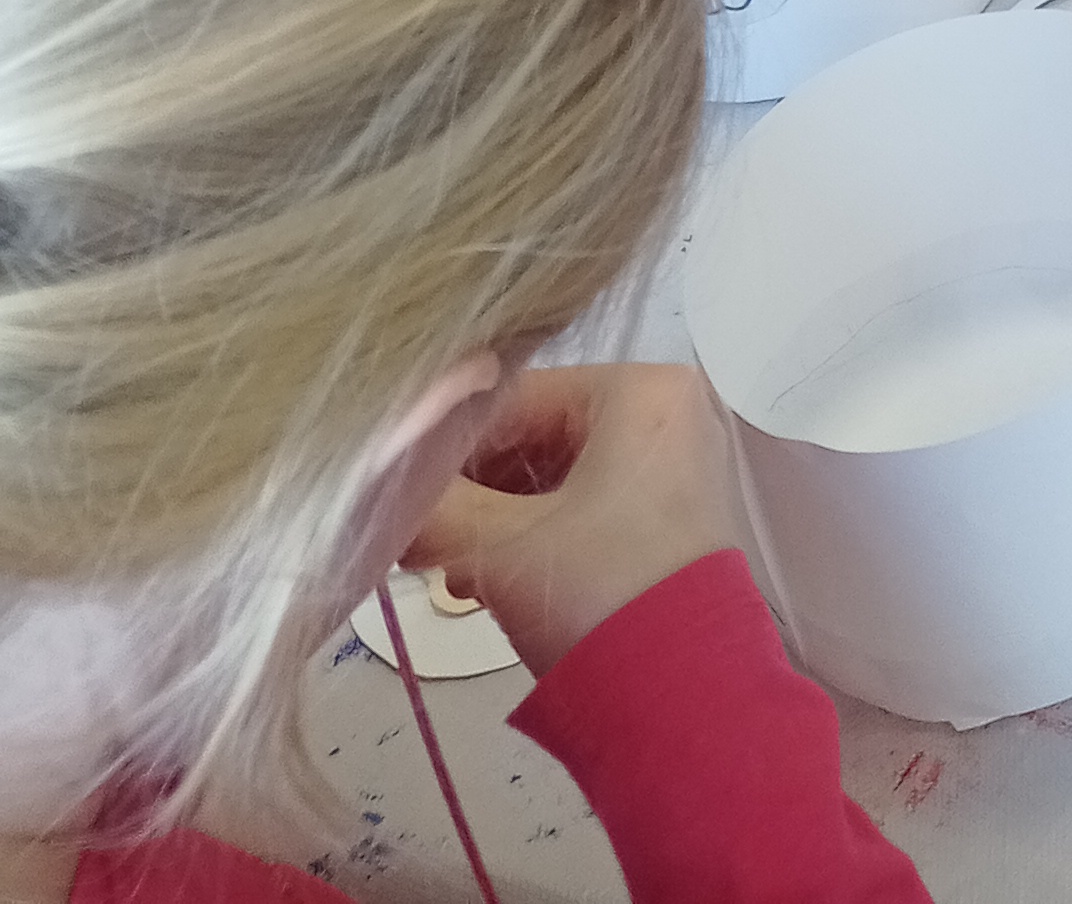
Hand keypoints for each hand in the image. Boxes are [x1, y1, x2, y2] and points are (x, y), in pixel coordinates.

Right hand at [405, 365, 739, 677]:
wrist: (683, 699)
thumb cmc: (597, 595)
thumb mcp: (502, 550)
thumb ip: (434, 511)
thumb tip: (373, 497)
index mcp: (640, 389)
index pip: (515, 398)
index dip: (443, 445)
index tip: (390, 488)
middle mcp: (664, 413)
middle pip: (535, 437)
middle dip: (468, 491)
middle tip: (411, 535)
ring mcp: (671, 469)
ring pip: (555, 479)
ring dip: (492, 522)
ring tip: (440, 566)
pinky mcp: (668, 522)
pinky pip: (583, 509)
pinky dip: (531, 539)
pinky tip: (479, 580)